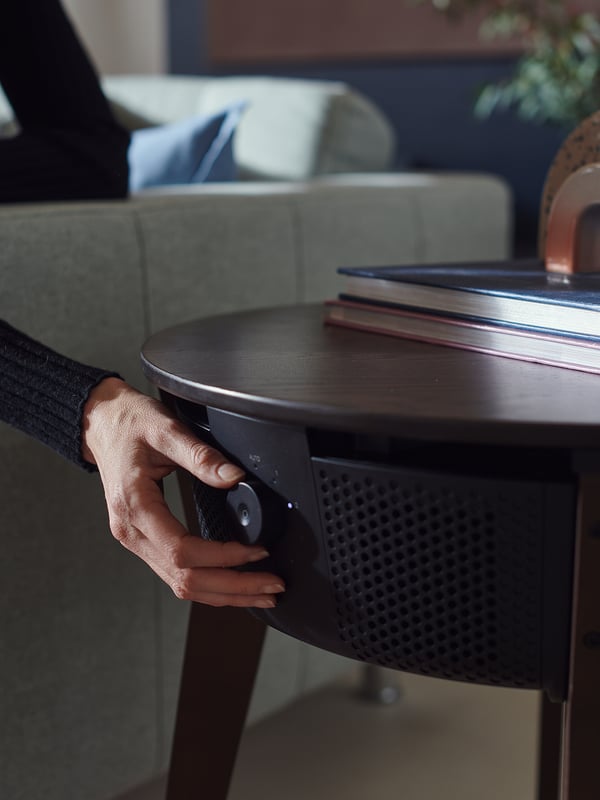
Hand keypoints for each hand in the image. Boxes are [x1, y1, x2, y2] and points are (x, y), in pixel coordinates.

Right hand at [81, 378, 284, 607]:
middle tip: (271, 586)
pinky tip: (231, 583)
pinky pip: (176, 573)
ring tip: (260, 593)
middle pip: (184, 579)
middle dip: (232, 587)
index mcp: (134, 506)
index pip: (182, 551)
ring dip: (223, 593)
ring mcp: (136, 539)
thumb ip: (201, 455)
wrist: (102, 422)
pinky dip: (208, 583)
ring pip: (181, 584)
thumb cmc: (128, 424)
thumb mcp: (166, 429)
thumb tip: (234, 476)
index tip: (256, 551)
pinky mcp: (144, 539)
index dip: (223, 557)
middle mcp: (131, 532)